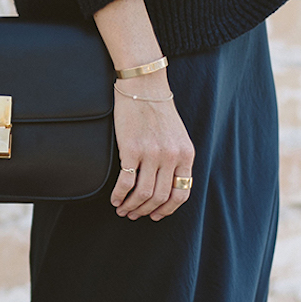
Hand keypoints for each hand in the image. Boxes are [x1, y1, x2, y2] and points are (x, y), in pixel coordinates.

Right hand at [110, 79, 195, 220]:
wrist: (144, 86)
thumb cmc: (158, 110)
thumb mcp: (177, 136)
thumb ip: (177, 159)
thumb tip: (167, 185)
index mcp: (186, 154)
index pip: (181, 193)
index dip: (167, 209)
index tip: (155, 215)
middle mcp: (171, 156)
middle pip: (160, 197)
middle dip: (145, 211)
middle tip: (134, 215)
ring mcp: (152, 154)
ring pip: (143, 194)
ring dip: (131, 207)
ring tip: (122, 209)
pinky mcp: (131, 149)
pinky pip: (126, 182)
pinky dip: (119, 195)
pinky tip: (115, 199)